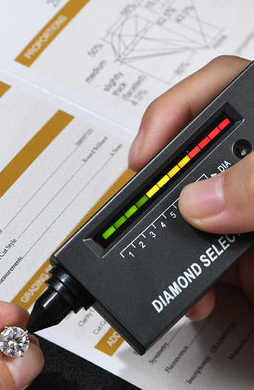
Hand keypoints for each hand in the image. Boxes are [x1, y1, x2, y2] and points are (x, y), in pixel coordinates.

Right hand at [128, 55, 253, 320]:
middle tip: (147, 212)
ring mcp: (252, 213)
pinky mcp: (250, 258)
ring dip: (170, 244)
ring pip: (189, 219)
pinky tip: (197, 296)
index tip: (149, 154)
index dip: (175, 114)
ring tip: (166, 267)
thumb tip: (205, 199)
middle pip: (191, 160)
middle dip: (162, 191)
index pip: (223, 92)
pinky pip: (204, 263)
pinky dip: (191, 282)